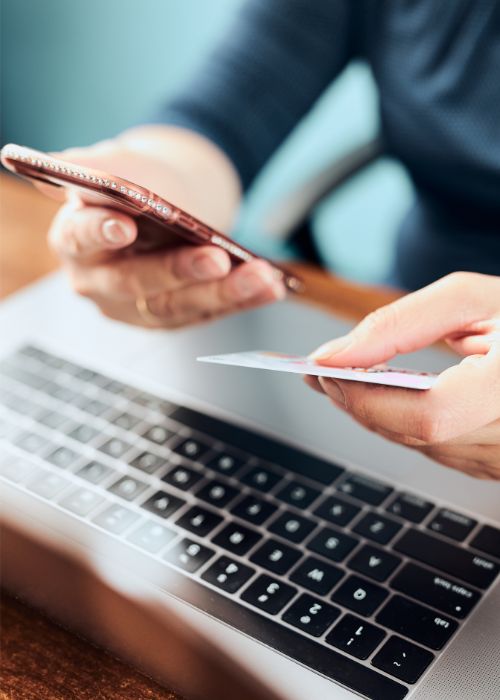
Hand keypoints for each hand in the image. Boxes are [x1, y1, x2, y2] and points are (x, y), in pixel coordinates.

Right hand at [45, 128, 284, 327]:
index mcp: (75, 241)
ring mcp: (136, 307)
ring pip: (178, 307)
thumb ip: (92, 165)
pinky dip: (242, 300)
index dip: (99, 232)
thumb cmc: (137, 184)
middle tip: (218, 259)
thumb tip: (64, 164)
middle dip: (180, 272)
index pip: (80, 238)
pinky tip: (270, 287)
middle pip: (136, 283)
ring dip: (224, 293)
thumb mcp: (116, 165)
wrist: (165, 205)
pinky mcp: (172, 318)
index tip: (125, 225)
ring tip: (262, 277)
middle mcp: (100, 282)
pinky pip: (207, 313)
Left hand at [307, 272, 499, 478]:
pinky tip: (388, 397)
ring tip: (348, 379)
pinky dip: (407, 424)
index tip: (323, 372)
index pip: (430, 415)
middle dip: (359, 402)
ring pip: (424, 448)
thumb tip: (334, 356)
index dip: (368, 398)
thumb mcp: (471, 299)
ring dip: (379, 415)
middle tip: (322, 372)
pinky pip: (442, 450)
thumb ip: (399, 325)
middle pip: (417, 435)